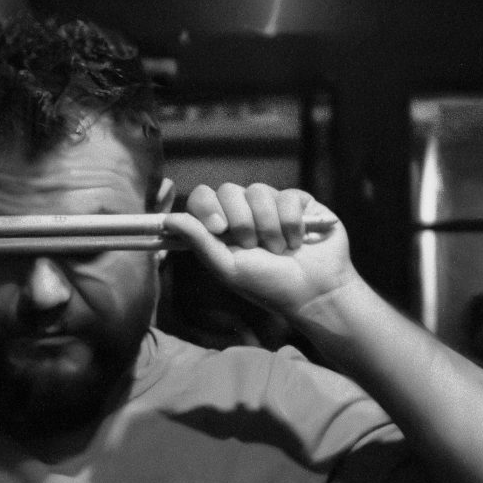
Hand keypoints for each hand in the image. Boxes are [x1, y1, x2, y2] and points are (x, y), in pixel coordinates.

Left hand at [166, 182, 354, 319]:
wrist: (314, 292)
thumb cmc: (269, 286)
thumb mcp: (228, 268)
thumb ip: (199, 241)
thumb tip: (168, 219)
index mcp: (224, 227)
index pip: (203, 197)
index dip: (207, 206)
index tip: (219, 229)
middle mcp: (246, 212)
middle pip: (228, 190)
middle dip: (241, 221)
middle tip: (254, 246)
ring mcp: (272, 204)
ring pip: (258, 191)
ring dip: (268, 227)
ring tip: (280, 249)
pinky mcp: (298, 201)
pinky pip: (287, 196)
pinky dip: (291, 223)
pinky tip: (298, 241)